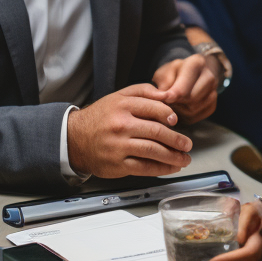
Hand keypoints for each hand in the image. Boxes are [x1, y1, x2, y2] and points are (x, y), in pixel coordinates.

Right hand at [67, 84, 192, 177]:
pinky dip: (161, 168)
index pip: (155, 108)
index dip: (169, 115)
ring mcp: (119, 146)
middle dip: (177, 139)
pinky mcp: (117, 165)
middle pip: (157, 132)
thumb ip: (144, 92)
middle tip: (187, 144)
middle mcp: (122, 125)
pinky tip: (170, 167)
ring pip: (153, 151)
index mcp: (124, 106)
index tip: (176, 121)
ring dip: (173, 156)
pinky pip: (144, 167)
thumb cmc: (101, 117)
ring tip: (184, 158)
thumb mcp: (119, 96)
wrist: (74, 138)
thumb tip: (167, 95)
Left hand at [153, 54, 217, 122]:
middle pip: (190, 100)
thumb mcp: (164, 71)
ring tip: (173, 102)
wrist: (191, 75)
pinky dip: (186, 116)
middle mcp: (209, 77)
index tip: (161, 99)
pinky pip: (196, 117)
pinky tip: (181, 107)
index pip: (183, 88)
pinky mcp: (213, 105)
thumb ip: (163, 83)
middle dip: (176, 102)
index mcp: (196, 63)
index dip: (170, 97)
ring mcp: (214, 92)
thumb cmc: (174, 73)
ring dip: (179, 110)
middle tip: (167, 100)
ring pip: (193, 110)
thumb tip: (161, 97)